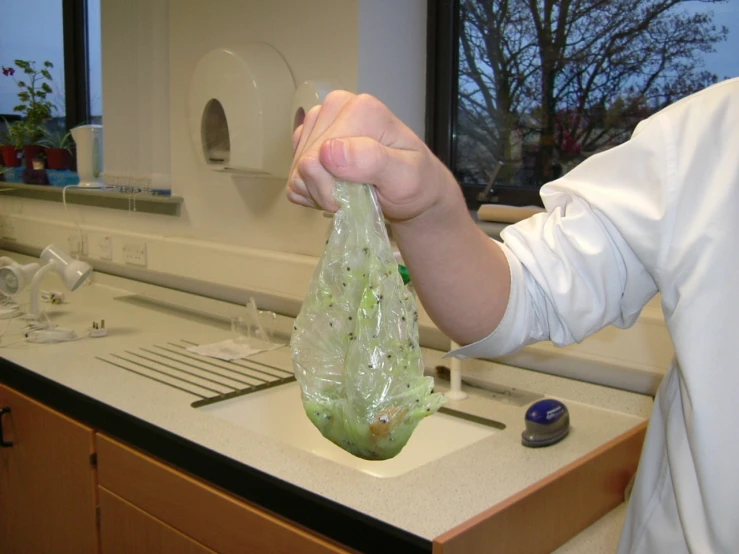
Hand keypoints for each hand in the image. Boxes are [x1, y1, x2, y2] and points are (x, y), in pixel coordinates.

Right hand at [286, 91, 458, 221]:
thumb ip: (372, 161)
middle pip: (304, 164)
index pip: (317, 158)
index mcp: (359, 109)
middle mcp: (335, 107)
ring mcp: (319, 123)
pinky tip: (335, 190)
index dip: (332, 189)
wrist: (414, 191)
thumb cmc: (415, 184)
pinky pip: (294, 176)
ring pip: (296, 171)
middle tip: (355, 197)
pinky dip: (312, 192)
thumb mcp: (405, 177)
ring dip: (319, 193)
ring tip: (348, 193)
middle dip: (326, 192)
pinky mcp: (308, 140)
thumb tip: (328, 151)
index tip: (359, 198)